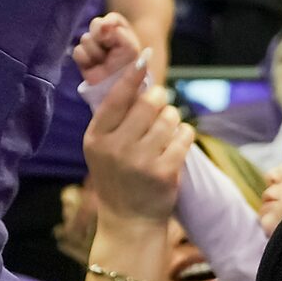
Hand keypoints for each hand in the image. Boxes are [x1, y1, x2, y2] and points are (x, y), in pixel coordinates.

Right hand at [73, 13, 187, 220]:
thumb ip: (114, 117)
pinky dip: (184, 134)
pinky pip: (184, 136)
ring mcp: (140, 161)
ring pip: (170, 117)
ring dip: (173, 118)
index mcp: (97, 138)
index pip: (116, 97)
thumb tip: (136, 74)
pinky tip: (177, 142)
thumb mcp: (103, 148)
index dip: (132, 76)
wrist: (129, 221)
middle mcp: (116, 148)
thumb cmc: (118, 177)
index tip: (143, 59)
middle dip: (159, 98)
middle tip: (160, 104)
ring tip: (166, 130)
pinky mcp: (164, 173)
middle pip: (149, 102)